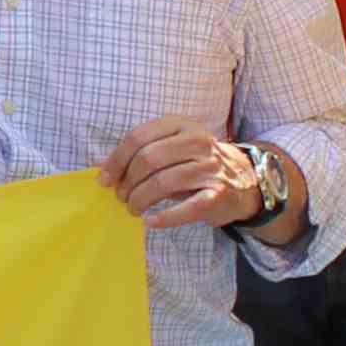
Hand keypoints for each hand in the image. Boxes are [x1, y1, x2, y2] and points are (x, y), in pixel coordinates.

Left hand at [98, 116, 263, 231]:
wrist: (244, 181)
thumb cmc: (197, 164)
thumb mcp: (171, 149)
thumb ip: (139, 154)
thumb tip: (100, 167)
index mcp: (181, 125)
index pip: (138, 137)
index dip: (116, 160)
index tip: (105, 180)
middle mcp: (197, 141)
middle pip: (148, 159)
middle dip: (127, 182)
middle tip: (121, 197)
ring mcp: (210, 167)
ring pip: (163, 183)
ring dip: (140, 200)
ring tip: (133, 208)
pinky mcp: (217, 194)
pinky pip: (185, 208)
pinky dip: (163, 217)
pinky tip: (150, 221)